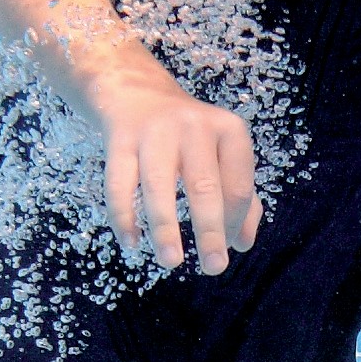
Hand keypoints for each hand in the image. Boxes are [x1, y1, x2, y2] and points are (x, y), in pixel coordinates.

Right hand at [89, 54, 261, 275]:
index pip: (238, 187)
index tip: (226, 248)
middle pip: (204, 186)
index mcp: (229, 131)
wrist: (138, 93)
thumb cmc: (190, 136)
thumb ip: (241, 198)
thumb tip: (241, 244)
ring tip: (171, 262)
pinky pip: (119, 184)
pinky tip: (132, 242)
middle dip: (209, 232)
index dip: (234, 223)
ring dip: (165, 229)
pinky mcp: (120, 138)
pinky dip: (124, 216)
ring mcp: (155, 131)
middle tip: (213, 268)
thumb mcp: (223, 155)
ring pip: (159, 186)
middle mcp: (194, 126)